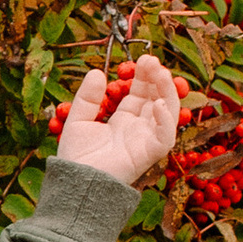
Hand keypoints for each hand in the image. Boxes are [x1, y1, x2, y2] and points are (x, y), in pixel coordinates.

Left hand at [55, 53, 181, 187]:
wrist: (75, 182)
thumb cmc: (76, 157)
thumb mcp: (78, 119)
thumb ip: (88, 97)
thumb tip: (96, 72)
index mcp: (123, 121)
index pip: (141, 94)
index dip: (145, 76)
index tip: (144, 59)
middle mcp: (138, 129)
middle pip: (156, 98)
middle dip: (157, 78)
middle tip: (151, 60)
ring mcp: (145, 141)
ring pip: (167, 113)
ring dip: (166, 92)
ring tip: (159, 73)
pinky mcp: (149, 154)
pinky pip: (166, 137)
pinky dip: (166, 120)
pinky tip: (158, 104)